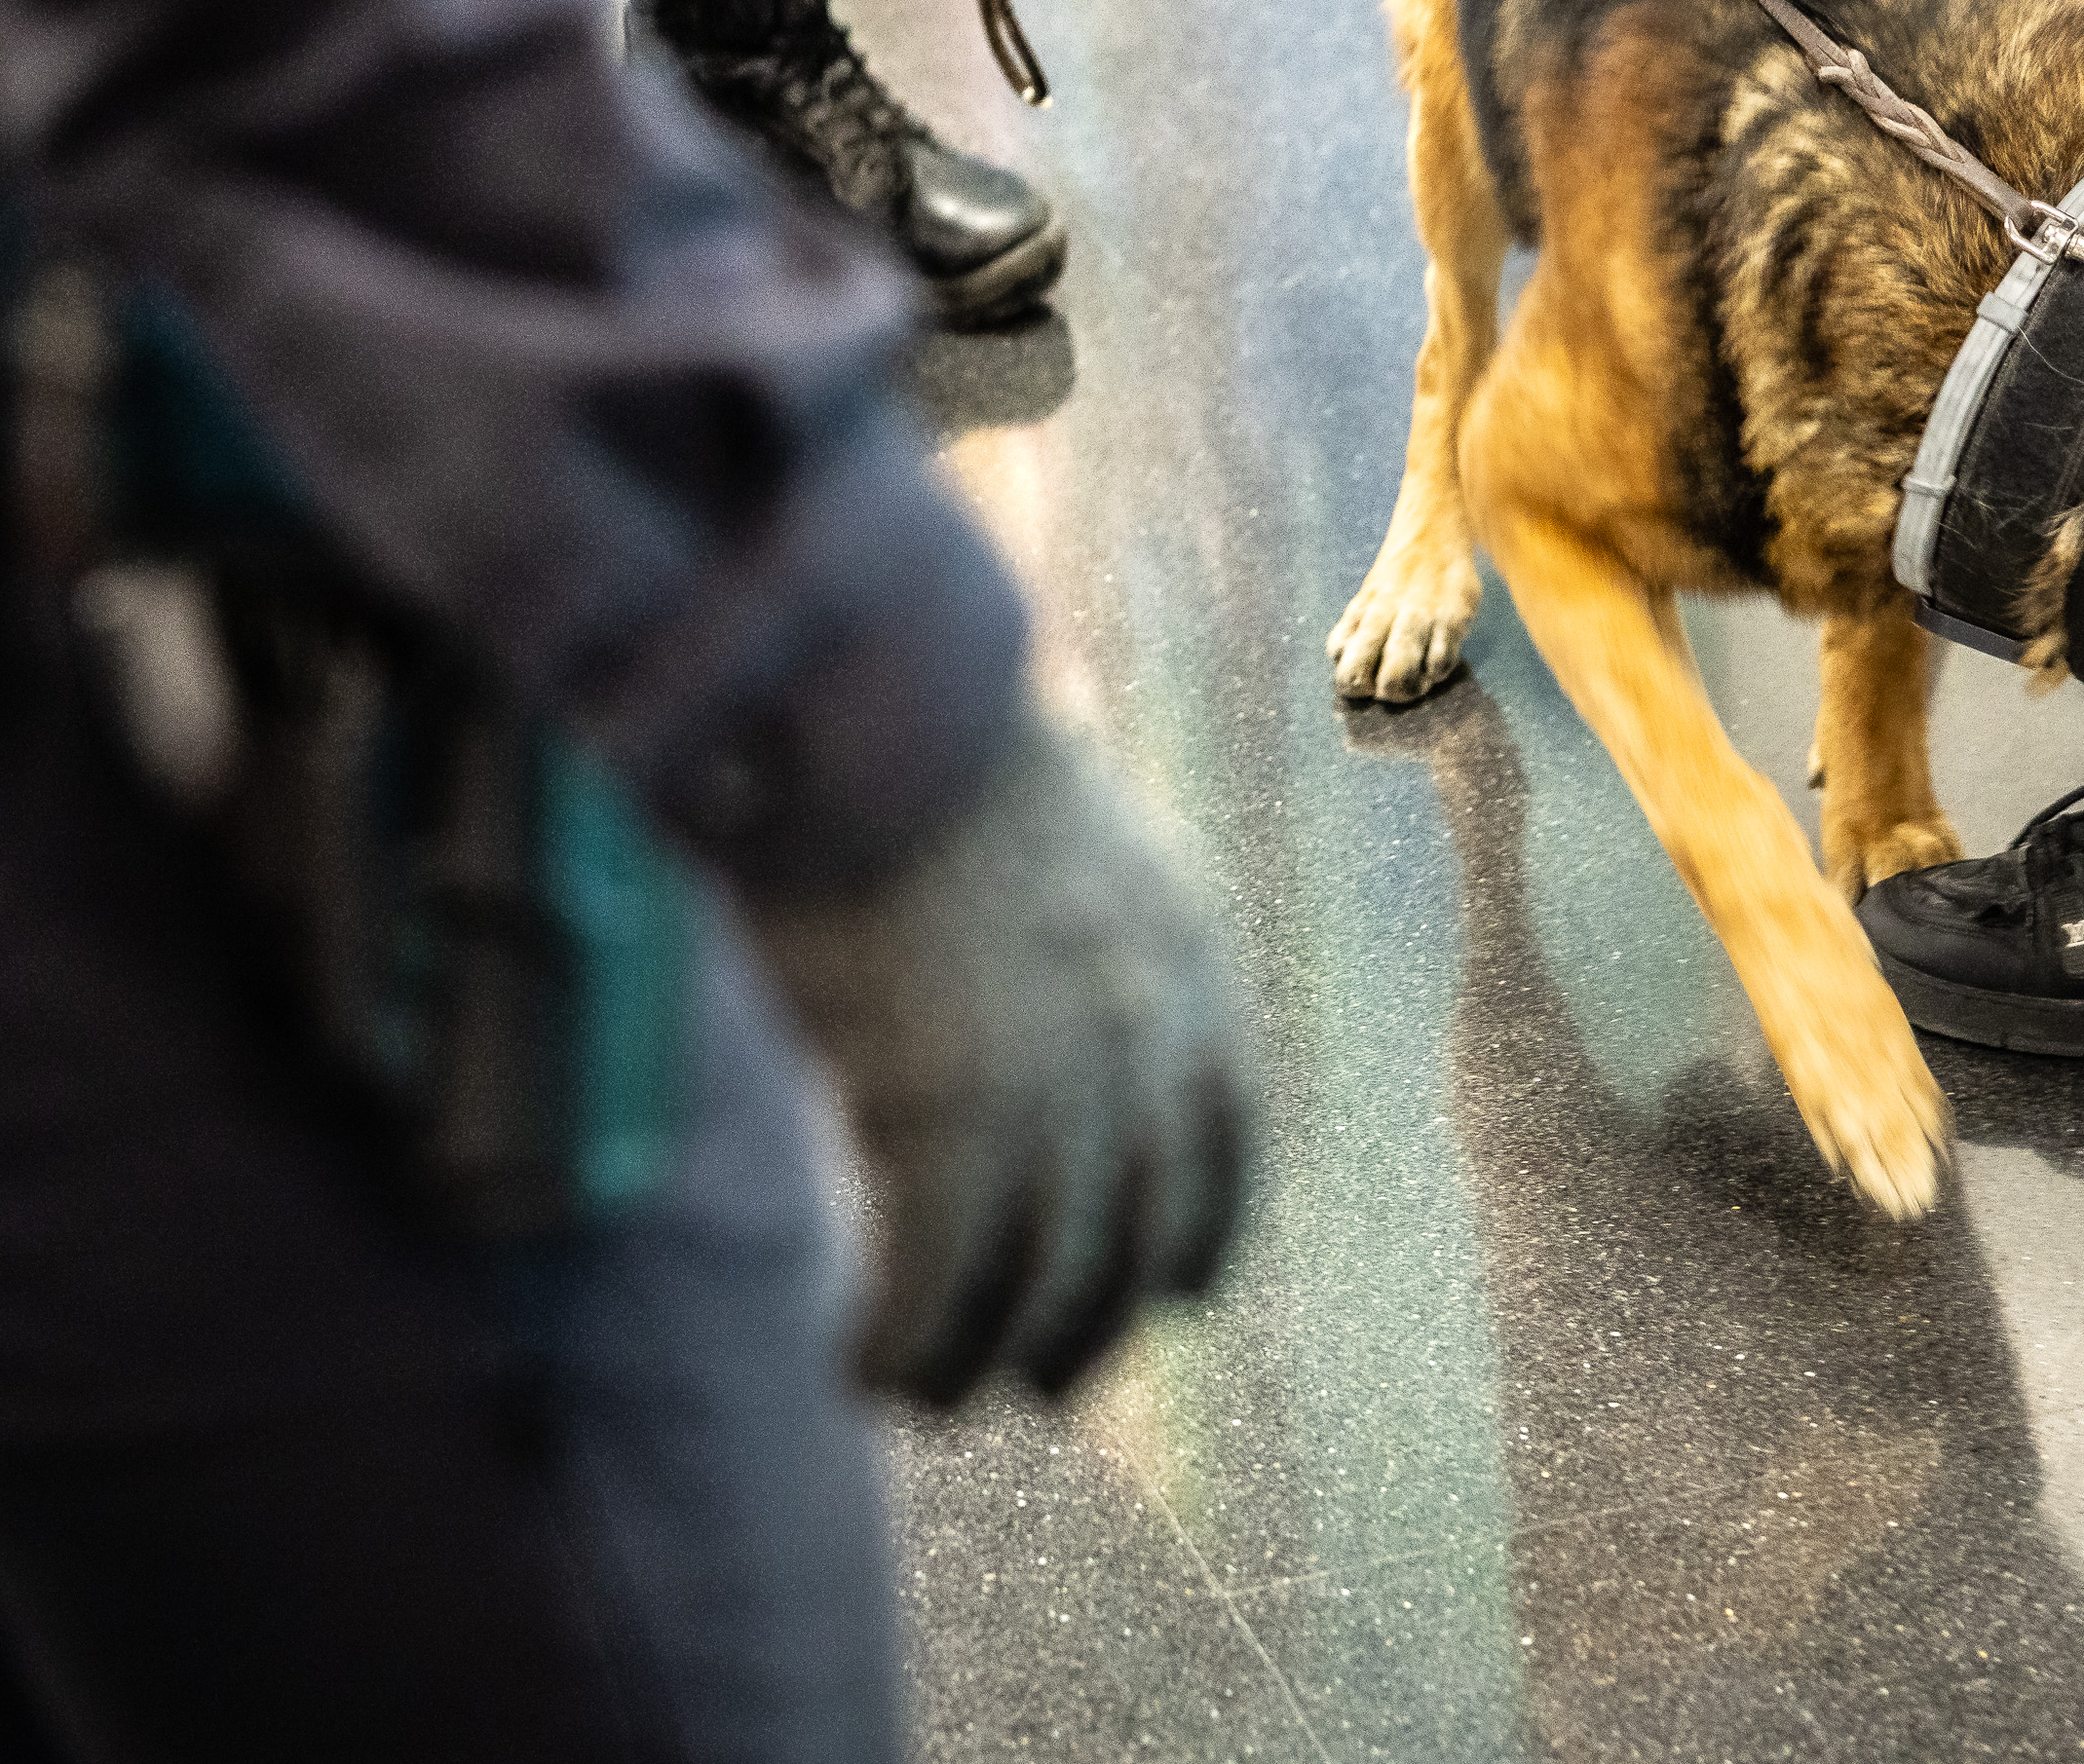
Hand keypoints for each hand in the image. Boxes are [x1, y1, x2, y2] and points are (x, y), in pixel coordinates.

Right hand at [743, 709, 1256, 1406]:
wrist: (870, 694)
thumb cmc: (927, 764)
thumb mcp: (1059, 852)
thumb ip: (1087, 958)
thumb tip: (1047, 1046)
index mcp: (1189, 962)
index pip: (1225, 1149)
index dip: (1199, 1242)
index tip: (1173, 1299)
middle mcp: (1149, 1035)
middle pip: (1134, 1246)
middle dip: (1082, 1333)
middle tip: (1030, 1383)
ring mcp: (1056, 1079)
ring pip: (1036, 1291)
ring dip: (973, 1364)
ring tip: (917, 1389)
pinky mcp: (951, 1109)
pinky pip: (938, 1285)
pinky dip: (901, 1347)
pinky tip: (857, 1368)